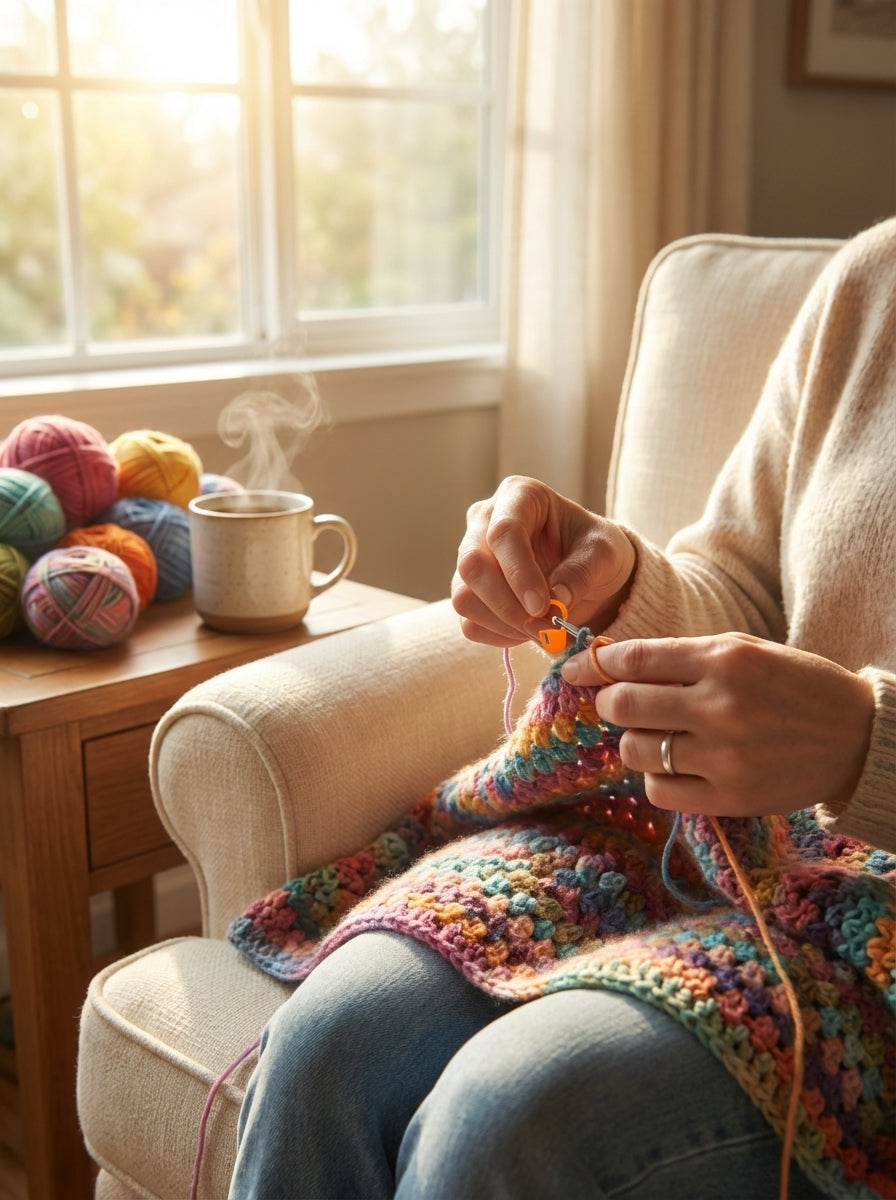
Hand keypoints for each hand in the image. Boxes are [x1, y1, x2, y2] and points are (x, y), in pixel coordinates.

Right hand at [451, 476, 635, 645]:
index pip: (503, 532)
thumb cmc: (595, 550)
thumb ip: (583, 572)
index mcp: (519, 496)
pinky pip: (470, 623)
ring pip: (464, 597)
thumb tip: (556, 599)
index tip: (543, 606)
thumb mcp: (604, 553)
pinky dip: (501, 636)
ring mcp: (471, 558)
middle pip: (472, 565)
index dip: (519, 573)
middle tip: (545, 628)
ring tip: (543, 631)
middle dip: (508, 605)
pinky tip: (529, 631)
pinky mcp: (469, 592)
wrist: (589, 572)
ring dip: (504, 624)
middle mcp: (484, 522)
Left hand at [561, 633, 874, 817]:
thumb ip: (681, 655)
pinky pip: (659, 790)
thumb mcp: (744, 651)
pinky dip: (656, 777)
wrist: (857, 736)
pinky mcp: (730, 798)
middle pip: (623, 705)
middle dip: (608, 703)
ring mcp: (724, 756)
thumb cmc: (794, 685)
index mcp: (724, 659)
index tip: (576, 669)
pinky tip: (676, 766)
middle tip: (617, 705)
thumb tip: (612, 663)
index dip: (593, 664)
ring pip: (635, 750)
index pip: (634, 659)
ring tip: (658, 737)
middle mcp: (720, 706)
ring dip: (634, 742)